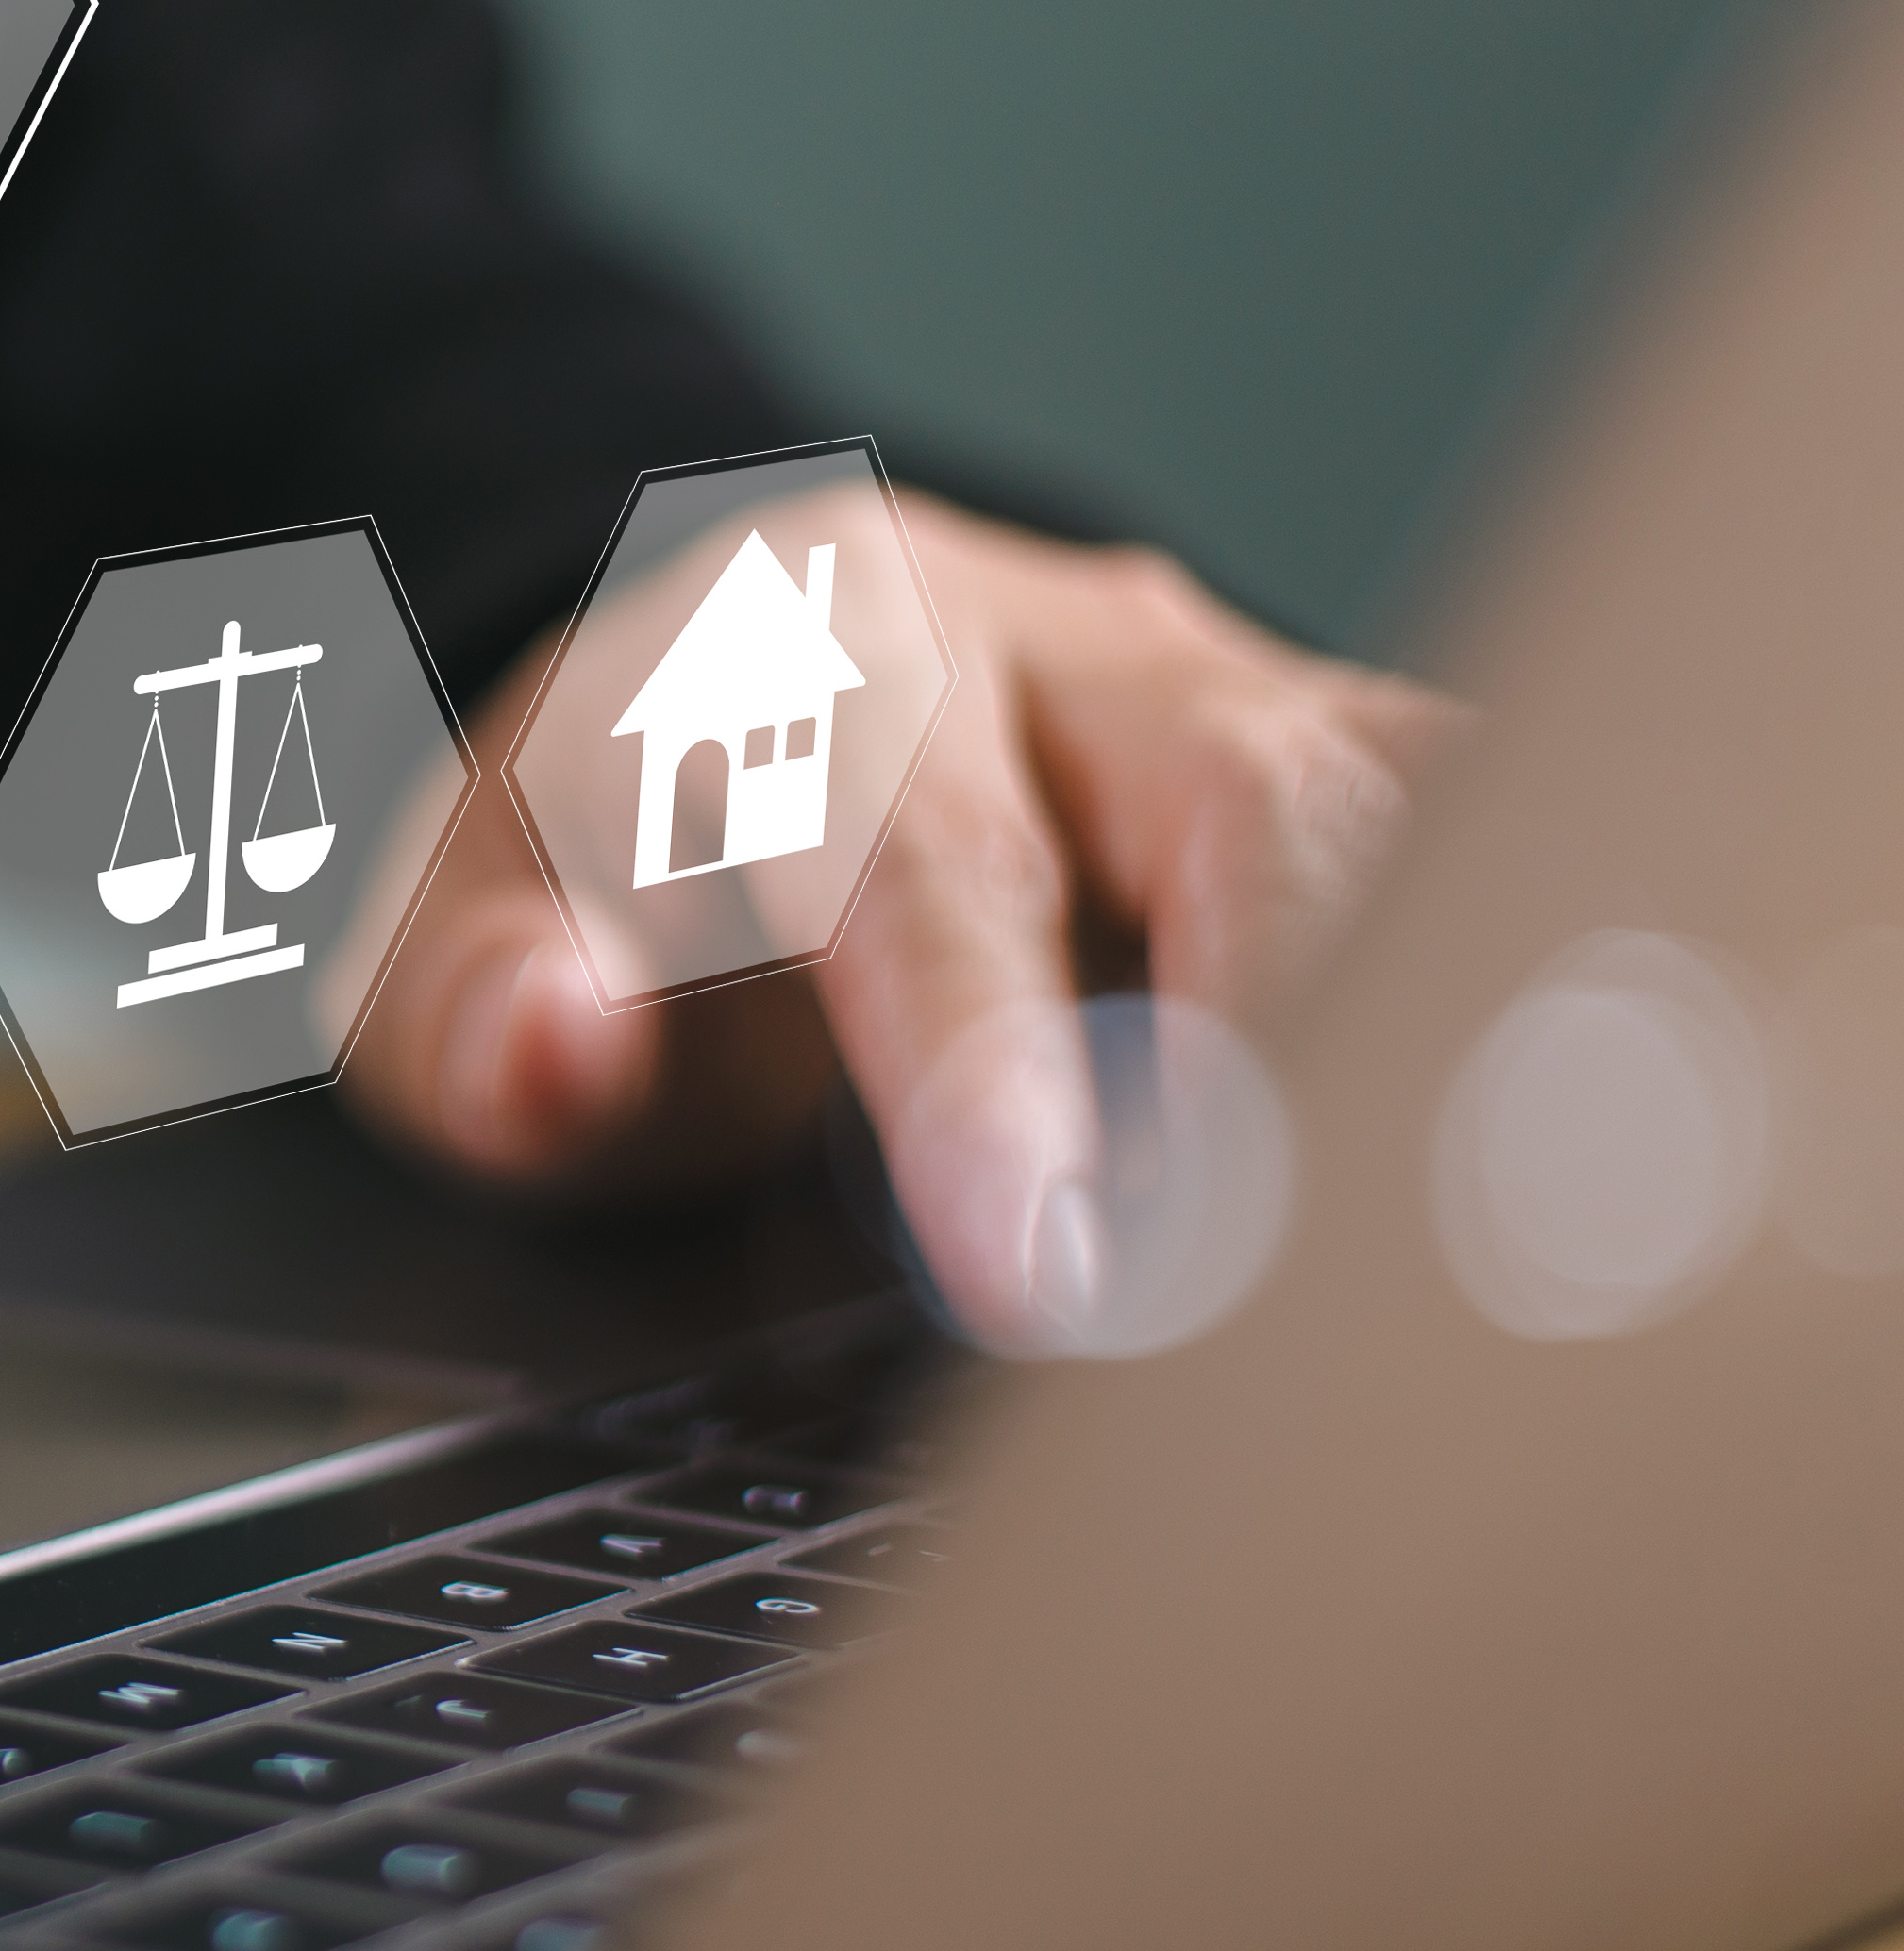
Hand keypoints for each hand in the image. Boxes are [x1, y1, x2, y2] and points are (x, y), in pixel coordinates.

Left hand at [349, 496, 1453, 1343]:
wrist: (684, 714)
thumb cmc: (581, 866)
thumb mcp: (436, 938)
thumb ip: (474, 1009)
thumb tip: (550, 1039)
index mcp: (806, 656)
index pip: (930, 867)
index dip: (996, 1075)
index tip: (1050, 1277)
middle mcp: (1057, 647)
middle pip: (1260, 804)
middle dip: (1301, 1043)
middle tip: (1286, 1303)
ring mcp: (1238, 704)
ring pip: (1432, 813)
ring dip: (1451, 1021)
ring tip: (1422, 1261)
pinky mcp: (1358, 784)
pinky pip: (1493, 856)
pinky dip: (1513, 1002)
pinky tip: (1498, 1179)